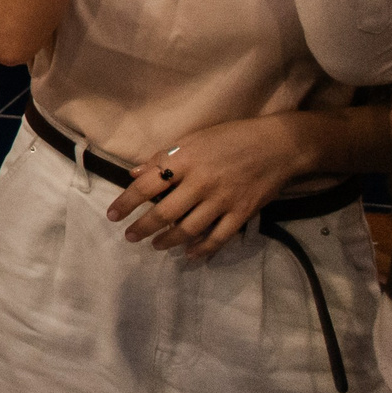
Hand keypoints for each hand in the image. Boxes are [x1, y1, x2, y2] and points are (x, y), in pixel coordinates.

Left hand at [105, 116, 306, 258]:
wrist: (278, 145)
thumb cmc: (231, 138)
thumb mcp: (193, 138)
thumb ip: (162, 158)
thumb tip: (134, 173)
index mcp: (184, 160)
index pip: (147, 185)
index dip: (127, 202)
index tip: (112, 215)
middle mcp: (201, 182)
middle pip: (165, 213)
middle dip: (143, 228)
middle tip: (130, 237)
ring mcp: (222, 200)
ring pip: (188, 229)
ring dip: (168, 241)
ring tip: (156, 246)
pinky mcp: (242, 213)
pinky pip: (218, 238)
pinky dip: (201, 250)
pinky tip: (189, 255)